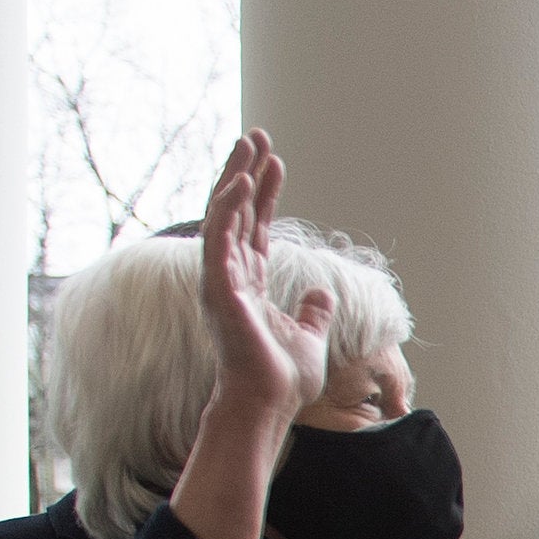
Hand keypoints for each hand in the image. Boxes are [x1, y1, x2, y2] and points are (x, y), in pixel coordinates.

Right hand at [196, 130, 330, 418]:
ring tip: (250, 144)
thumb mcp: (308, 335)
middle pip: (234, 212)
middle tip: (256, 136)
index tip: (276, 161)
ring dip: (236, 177)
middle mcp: (229, 275)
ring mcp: (220, 280)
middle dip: (245, 171)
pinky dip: (228, 209)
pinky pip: (219, 239)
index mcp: (247, 282)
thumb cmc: (283, 376)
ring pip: (223, 216)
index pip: (254, 226)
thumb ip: (311, 311)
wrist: (270, 402)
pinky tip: (240, 181)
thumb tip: (321, 294)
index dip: (264, 192)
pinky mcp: (218, 288)